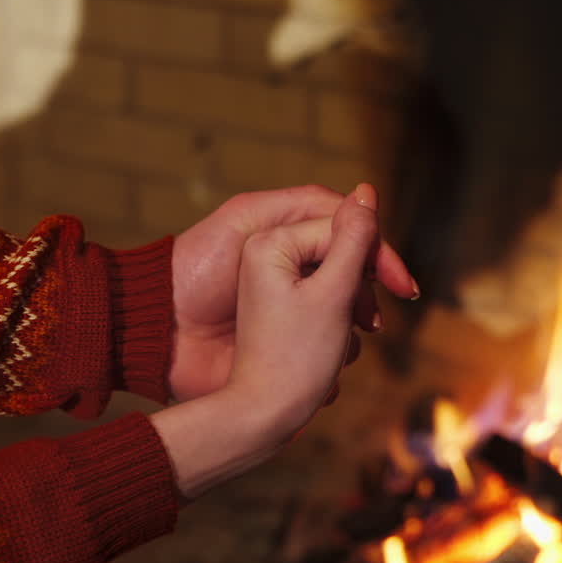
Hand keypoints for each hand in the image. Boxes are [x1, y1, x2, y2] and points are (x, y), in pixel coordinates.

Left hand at [153, 185, 385, 497]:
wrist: (160, 340)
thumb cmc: (201, 279)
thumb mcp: (261, 235)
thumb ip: (319, 216)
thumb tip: (367, 194)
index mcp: (281, 239)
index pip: (347, 237)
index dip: (377, 258)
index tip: (401, 286)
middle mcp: (285, 270)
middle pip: (348, 275)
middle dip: (361, 298)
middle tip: (368, 321)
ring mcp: (283, 308)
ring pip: (340, 313)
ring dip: (346, 331)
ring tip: (337, 347)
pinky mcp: (277, 340)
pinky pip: (323, 343)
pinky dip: (329, 354)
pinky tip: (322, 368)